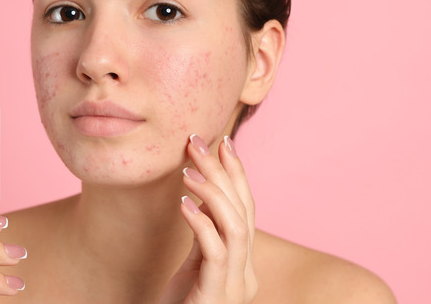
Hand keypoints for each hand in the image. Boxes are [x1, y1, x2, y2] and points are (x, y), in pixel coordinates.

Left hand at [159, 135, 257, 303]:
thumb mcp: (194, 266)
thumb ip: (204, 235)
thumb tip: (202, 192)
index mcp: (244, 265)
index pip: (247, 209)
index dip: (237, 174)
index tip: (223, 141)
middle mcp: (246, 274)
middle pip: (244, 212)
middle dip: (223, 173)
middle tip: (198, 142)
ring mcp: (234, 287)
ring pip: (237, 229)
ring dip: (214, 194)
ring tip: (189, 169)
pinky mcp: (215, 296)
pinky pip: (216, 252)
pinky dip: (202, 223)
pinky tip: (184, 204)